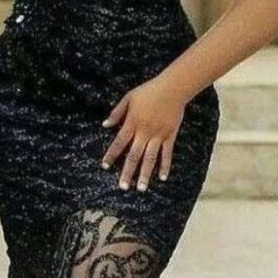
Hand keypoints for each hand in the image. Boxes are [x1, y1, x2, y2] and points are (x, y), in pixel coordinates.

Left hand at [101, 76, 186, 191]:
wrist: (173, 88)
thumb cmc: (149, 91)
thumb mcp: (128, 98)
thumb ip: (117, 112)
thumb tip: (105, 125)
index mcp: (132, 123)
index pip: (119, 142)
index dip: (111, 154)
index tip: (105, 166)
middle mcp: (144, 132)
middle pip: (134, 155)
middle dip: (127, 172)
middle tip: (123, 187)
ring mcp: (158, 135)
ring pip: (150, 158)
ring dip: (145, 174)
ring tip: (141, 189)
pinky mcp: (170, 136)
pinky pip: (167, 154)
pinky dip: (165, 166)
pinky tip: (162, 178)